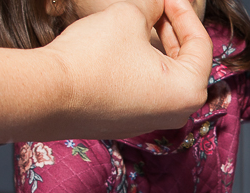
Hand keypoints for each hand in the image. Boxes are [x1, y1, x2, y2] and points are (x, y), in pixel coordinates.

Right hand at [44, 0, 212, 137]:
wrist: (48, 94)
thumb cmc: (93, 57)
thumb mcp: (128, 16)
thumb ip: (152, 8)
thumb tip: (157, 5)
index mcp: (189, 91)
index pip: (201, 44)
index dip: (184, 12)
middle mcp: (177, 114)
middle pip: (186, 63)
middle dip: (173, 29)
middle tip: (157, 5)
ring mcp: (152, 122)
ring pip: (166, 77)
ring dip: (158, 47)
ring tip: (142, 21)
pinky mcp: (129, 124)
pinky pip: (146, 90)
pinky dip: (142, 67)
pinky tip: (126, 47)